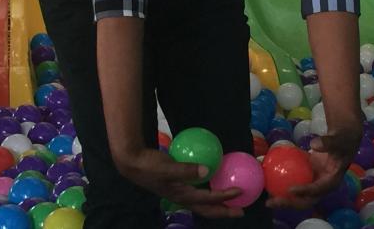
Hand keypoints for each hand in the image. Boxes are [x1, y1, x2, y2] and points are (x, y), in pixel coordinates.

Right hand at [114, 147, 244, 218]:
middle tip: (241, 210)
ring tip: (230, 200)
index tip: (239, 192)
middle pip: (207, 209)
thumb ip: (186, 170)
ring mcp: (180, 192)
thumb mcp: (167, 168)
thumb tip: (207, 170)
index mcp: (182, 195)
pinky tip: (214, 180)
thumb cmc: (149, 166)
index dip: (224, 197)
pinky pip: (198, 190)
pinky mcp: (178, 185)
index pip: (208, 200)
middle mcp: (183, 197)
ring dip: (217, 203)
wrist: (132, 163)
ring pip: (203, 202)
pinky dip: (208, 190)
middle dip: (224, 211)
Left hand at [267, 122, 362, 210]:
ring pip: (298, 196)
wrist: (341, 140)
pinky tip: (269, 184)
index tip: (290, 189)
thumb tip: (315, 144)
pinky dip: (283, 186)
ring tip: (268, 199)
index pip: (318, 190)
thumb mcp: (338, 140)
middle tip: (272, 201)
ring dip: (284, 199)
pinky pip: (294, 185)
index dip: (305, 191)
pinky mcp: (307, 178)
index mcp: (332, 181)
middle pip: (306, 200)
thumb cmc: (341, 140)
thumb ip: (328, 142)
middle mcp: (322, 187)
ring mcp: (314, 184)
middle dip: (289, 203)